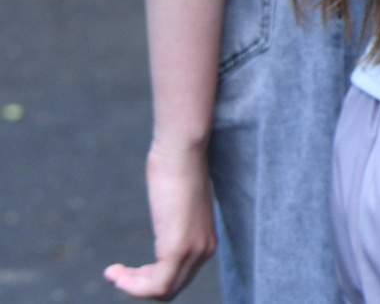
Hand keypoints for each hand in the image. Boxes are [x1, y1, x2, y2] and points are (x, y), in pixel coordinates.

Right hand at [104, 138, 216, 297]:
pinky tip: (115, 272)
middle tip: (115, 273)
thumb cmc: (175, 172)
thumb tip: (167, 225)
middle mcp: (205, 251)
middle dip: (137, 286)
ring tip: (112, 272)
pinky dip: (132, 287)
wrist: (182, 152)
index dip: (147, 281)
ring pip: (162, 291)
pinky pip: (157, 287)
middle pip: (170, 289)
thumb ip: (174, 224)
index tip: (124, 272)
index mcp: (205, 243)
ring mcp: (194, 251)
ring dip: (131, 287)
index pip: (177, 279)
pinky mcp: (179, 248)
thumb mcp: (175, 207)